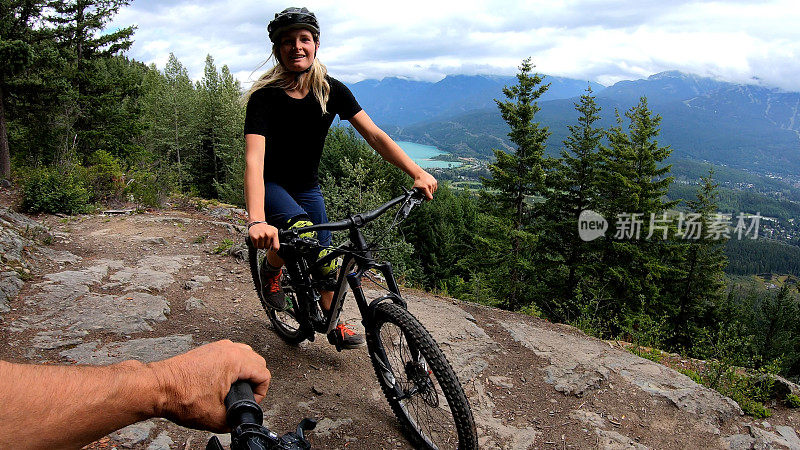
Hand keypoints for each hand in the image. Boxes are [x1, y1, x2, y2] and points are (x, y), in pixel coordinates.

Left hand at [147, 340, 270, 431]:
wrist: (158, 388)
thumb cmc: (180, 396)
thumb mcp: (215, 417)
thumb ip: (234, 420)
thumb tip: (238, 422)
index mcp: (235, 361)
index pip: (264, 374)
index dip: (260, 393)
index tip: (250, 402)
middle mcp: (228, 349)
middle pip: (257, 361)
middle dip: (255, 381)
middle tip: (246, 395)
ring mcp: (217, 347)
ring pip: (245, 354)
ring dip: (246, 371)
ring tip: (237, 387)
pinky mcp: (208, 350)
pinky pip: (230, 354)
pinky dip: (233, 366)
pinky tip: (224, 380)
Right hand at [249, 222, 279, 250]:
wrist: (257, 223)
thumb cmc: (266, 228)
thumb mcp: (274, 231)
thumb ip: (276, 240)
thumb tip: (275, 248)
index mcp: (274, 233)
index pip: (276, 247)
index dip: (274, 250)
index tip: (272, 250)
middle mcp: (268, 234)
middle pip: (267, 247)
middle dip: (265, 245)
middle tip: (264, 239)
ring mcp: (261, 236)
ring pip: (261, 247)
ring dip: (260, 245)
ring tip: (261, 239)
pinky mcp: (255, 238)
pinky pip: (256, 246)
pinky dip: (256, 244)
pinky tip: (257, 240)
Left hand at [413, 170, 437, 199]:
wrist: (420, 174)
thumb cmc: (417, 181)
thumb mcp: (415, 188)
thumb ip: (415, 193)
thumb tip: (413, 198)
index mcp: (425, 187)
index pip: (430, 197)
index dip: (428, 199)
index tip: (426, 199)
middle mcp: (430, 185)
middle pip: (431, 194)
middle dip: (428, 194)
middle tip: (425, 192)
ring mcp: (433, 183)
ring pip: (433, 191)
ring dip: (430, 191)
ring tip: (426, 188)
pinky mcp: (435, 181)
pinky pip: (435, 187)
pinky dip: (433, 188)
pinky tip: (429, 186)